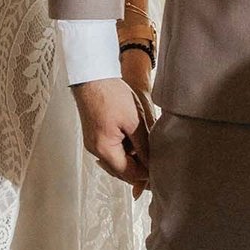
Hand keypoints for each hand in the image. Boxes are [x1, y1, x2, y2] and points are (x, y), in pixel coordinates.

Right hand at [71, 78, 151, 197]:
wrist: (91, 76)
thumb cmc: (110, 94)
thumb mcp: (134, 121)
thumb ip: (144, 146)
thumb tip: (151, 163)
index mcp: (104, 149)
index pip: (128, 173)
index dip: (145, 174)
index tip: (158, 168)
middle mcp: (95, 150)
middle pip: (120, 170)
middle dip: (138, 168)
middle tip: (154, 160)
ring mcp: (93, 143)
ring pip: (116, 161)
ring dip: (131, 158)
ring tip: (145, 147)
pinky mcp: (93, 135)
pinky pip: (110, 150)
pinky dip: (123, 149)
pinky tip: (133, 138)